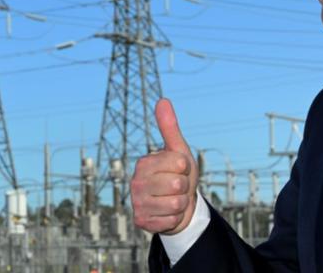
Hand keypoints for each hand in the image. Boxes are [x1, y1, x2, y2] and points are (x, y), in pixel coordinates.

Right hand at [131, 98, 198, 233]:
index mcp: (144, 163)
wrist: (178, 206)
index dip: (186, 168)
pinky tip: (168, 213)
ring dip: (181, 203)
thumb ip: (169, 127)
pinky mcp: (142, 221)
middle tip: (177, 187)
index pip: (179, 163)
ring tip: (173, 200)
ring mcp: (137, 203)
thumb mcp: (178, 151)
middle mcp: (136, 183)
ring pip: (175, 203)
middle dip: (184, 187)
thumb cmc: (179, 175)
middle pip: (177, 185)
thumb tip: (162, 100)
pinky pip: (171, 220)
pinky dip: (175, 218)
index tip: (179, 170)